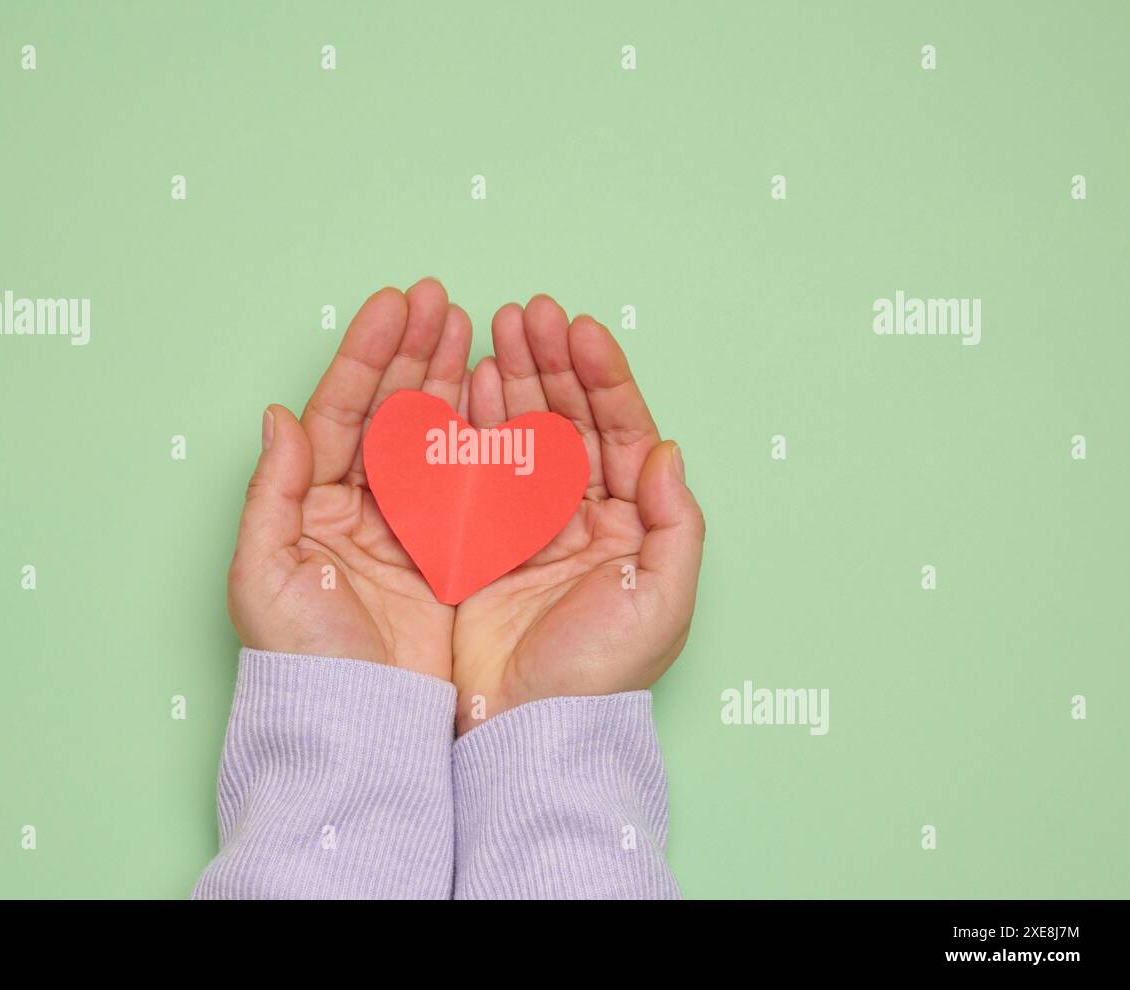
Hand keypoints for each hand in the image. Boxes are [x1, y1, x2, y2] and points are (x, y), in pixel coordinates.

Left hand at [227, 279, 470, 681]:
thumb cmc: (301, 659)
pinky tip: (497, 395)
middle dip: (415, 353)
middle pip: (390, 411)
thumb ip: (273, 489)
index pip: (342, 412)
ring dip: (450, 380)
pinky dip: (483, 437)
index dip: (368, 357)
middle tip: (443, 301)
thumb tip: (279, 416)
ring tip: (474, 328)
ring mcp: (407, 526)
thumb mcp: (264, 573)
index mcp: (310, 503)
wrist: (358, 726)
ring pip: (432, 436)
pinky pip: (468, 481)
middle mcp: (358, 506)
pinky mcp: (450, 554)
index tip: (396, 306)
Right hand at [452, 295, 704, 731]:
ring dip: (512, 378)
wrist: (531, 725)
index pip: (621, 431)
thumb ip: (675, 520)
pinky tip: (469, 381)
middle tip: (527, 313)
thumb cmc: (603, 671)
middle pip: (569, 419)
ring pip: (523, 432)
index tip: (579, 330)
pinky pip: (479, 466)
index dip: (602, 378)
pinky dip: (474, 422)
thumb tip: (666, 448)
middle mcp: (582, 514)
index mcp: (631, 522)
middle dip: (550, 363)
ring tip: (497, 327)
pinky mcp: (482, 537)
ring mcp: (529, 522)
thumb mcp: (663, 597)